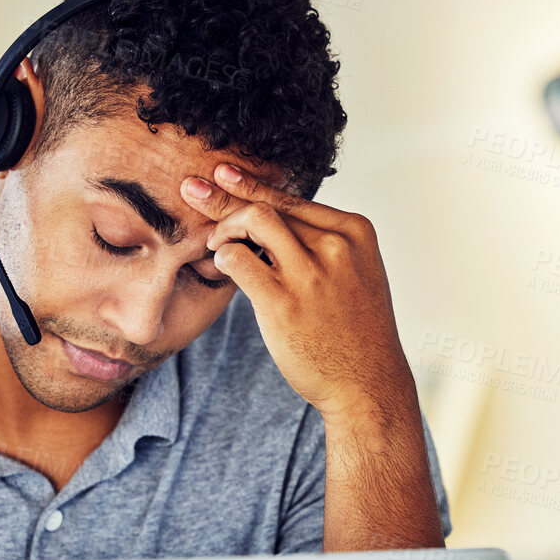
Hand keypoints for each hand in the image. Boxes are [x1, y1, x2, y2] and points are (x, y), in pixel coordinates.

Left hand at [179, 163, 412, 423]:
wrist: (367, 383)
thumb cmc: (356, 332)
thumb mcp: (355, 273)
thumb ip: (322, 245)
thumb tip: (274, 225)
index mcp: (354, 232)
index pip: (293, 199)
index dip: (254, 186)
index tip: (225, 176)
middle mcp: (334, 246)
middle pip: (269, 205)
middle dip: (224, 196)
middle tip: (192, 188)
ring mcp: (309, 273)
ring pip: (253, 222)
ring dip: (223, 226)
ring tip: (209, 239)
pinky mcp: (283, 302)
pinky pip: (238, 261)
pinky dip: (222, 256)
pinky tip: (218, 262)